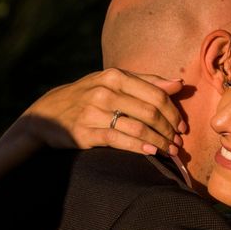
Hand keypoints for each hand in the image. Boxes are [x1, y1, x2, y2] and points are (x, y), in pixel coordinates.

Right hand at [0, 68, 185, 202]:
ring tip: (170, 151)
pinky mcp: (86, 132)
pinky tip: (152, 152)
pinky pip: (119, 140)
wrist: (47, 113)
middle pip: (150, 112)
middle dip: (169, 129)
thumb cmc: (88, 96)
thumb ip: (147, 82)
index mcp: (115, 76)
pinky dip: (139, 147)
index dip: (174, 112)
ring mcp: (94, 112)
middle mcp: (105, 91)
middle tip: (179, 142)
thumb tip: (179, 84)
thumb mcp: (112, 82)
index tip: (183, 126)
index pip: (156, 94)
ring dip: (159, 141)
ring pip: (138, 127)